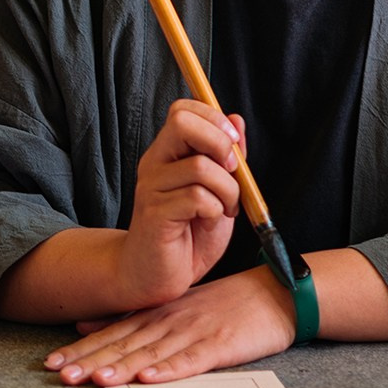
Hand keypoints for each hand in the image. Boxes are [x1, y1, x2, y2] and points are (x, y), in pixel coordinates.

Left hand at [46, 265, 294, 385]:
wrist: (273, 293)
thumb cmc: (222, 305)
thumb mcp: (171, 306)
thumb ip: (131, 318)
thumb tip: (85, 325)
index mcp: (156, 314)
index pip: (111, 333)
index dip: (81, 348)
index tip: (51, 362)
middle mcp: (169, 321)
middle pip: (123, 344)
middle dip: (90, 360)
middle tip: (61, 374)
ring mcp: (194, 332)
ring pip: (152, 353)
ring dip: (123, 367)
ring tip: (97, 379)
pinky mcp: (220, 345)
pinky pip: (193, 360)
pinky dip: (170, 369)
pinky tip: (151, 378)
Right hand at [114, 101, 245, 308]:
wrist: (155, 276)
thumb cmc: (187, 235)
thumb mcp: (218, 192)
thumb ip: (227, 159)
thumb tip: (237, 119)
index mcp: (167, 154)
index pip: (182, 110)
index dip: (213, 117)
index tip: (233, 143)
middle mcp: (154, 163)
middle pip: (183, 123)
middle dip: (220, 143)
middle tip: (232, 172)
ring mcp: (151, 187)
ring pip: (200, 166)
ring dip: (227, 190)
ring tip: (226, 209)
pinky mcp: (154, 214)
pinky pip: (197, 198)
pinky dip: (215, 210)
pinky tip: (210, 222)